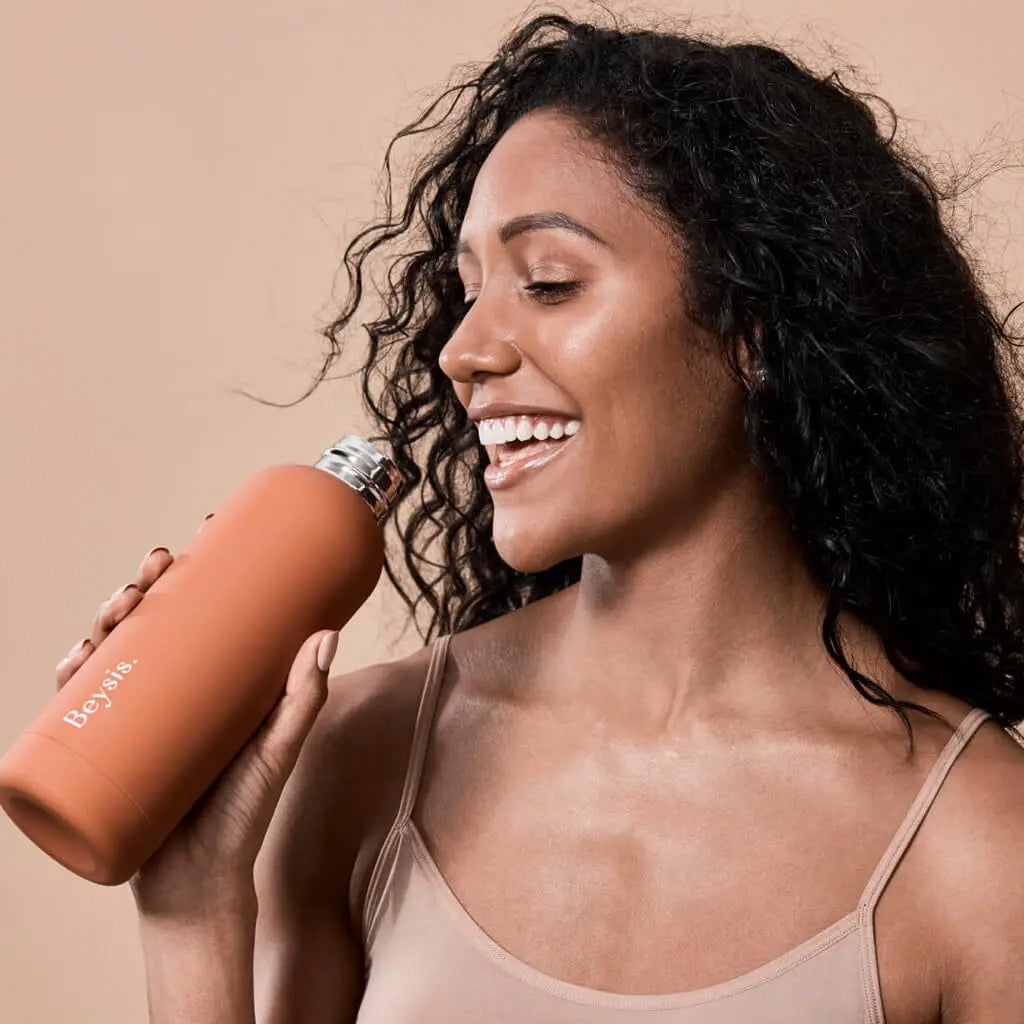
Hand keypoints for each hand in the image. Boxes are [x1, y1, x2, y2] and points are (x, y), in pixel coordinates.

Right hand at [54, 524, 339, 917]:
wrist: (196, 886)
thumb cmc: (243, 815)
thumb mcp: (277, 749)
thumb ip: (303, 698)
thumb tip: (327, 633)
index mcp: (212, 683)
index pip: (203, 614)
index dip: (198, 570)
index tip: (205, 531)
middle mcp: (172, 694)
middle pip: (151, 624)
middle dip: (146, 585)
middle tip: (158, 564)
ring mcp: (136, 719)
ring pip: (113, 653)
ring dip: (106, 618)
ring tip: (122, 604)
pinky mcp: (104, 750)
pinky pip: (78, 707)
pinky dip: (71, 677)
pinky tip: (77, 657)